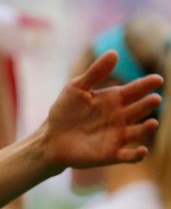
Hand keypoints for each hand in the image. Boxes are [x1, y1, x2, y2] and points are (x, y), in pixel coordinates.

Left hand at [43, 51, 161, 170]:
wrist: (50, 139)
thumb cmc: (64, 112)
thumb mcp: (76, 88)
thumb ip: (95, 72)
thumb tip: (114, 52)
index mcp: (114, 99)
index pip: (135, 89)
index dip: (146, 84)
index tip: (157, 80)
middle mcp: (120, 117)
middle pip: (139, 109)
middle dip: (148, 104)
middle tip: (154, 99)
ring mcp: (117, 136)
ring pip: (138, 131)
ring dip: (146, 128)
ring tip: (152, 123)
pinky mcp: (111, 154)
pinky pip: (128, 156)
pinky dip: (136, 155)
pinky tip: (142, 151)